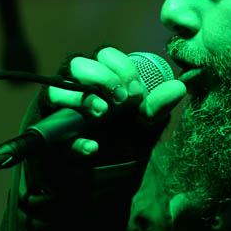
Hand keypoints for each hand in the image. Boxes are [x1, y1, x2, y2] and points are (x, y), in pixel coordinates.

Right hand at [46, 46, 187, 159]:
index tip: (137, 92)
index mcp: (101, 76)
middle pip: (78, 64)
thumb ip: (158, 106)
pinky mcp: (51, 135)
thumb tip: (179, 87)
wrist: (108, 175)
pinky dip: (74, 141)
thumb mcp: (145, 123)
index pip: (106, 54)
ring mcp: (60, 109)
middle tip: (121, 100)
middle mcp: (77, 86)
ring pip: (58, 90)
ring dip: (80, 99)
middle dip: (101, 77)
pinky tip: (93, 147)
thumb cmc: (126, 136)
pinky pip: (53, 132)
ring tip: (102, 113)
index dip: (122, 68)